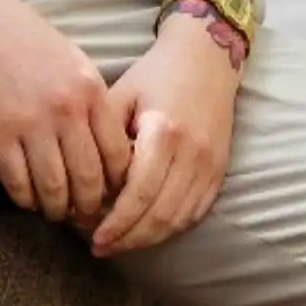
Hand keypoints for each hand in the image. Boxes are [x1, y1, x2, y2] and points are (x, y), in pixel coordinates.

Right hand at [0, 0, 131, 225]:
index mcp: (92, 91)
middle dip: (90, 207)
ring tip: (57, 213)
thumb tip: (108, 151)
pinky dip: (26, 198)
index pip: (117, 156)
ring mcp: (32, 123)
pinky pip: (18, 182)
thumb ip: (94, 104)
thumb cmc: (29, 40)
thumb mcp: (76, 64)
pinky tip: (29, 199)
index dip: (119, 186)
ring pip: (54, 188)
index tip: (114, 197)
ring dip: (57, 209)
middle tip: (87, 216)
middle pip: (89, 179)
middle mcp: (67, 110)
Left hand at [89, 10, 241, 258]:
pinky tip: (148, 233)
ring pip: (179, 219)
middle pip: (159, 214)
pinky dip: (170, 229)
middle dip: (127, 238)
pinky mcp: (220, 170)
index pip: (139, 193)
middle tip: (100, 247)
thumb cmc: (155, 75)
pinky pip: (196, 212)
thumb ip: (103, 139)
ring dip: (148, 239)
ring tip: (119, 245)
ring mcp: (210, 164)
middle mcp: (192, 153)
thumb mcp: (119, 95)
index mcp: (163, 132)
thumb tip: (86, 187)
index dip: (115, 222)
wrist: (207, 58)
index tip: (92, 236)